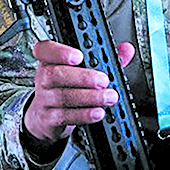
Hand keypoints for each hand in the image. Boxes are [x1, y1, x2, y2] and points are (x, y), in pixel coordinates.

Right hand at [22, 40, 136, 145]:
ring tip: (108, 97)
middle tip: (104, 81)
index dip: (60, 51)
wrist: (46, 117)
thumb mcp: (82, 70)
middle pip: (55, 74)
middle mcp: (43, 78)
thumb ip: (104, 58)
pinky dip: (84, 115)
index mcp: (50, 60)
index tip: (79, 56)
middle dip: (82, 77)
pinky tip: (98, 112)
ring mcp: (44, 99)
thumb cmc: (67, 87)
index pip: (45, 50)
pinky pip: (64, 116)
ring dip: (89, 97)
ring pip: (63, 96)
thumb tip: (126, 50)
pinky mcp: (48, 119)